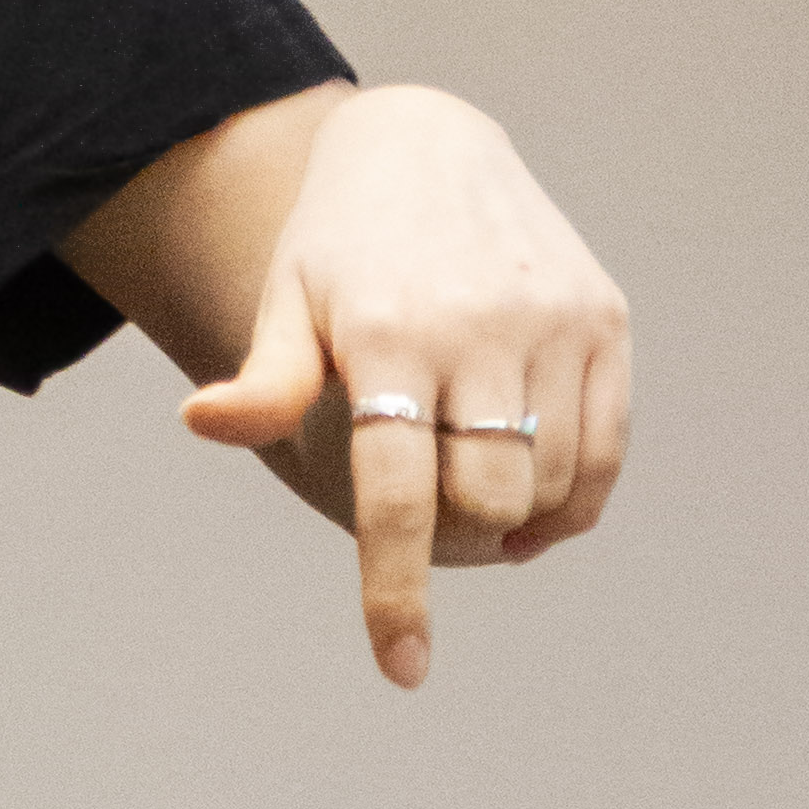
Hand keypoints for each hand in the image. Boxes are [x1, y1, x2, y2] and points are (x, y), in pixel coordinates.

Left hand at [179, 84, 630, 689]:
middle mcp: (477, 326)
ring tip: (475, 503)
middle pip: (481, 499)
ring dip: (514, 522)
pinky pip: (603, 452)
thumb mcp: (288, 298)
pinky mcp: (602, 318)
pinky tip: (534, 500)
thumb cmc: (339, 242)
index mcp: (385, 331)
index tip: (401, 666)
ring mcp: (550, 321)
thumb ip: (264, 377)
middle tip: (429, 528)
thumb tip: (204, 423)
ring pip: (548, 485)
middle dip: (455, 540)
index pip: (395, 492)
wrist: (426, 141)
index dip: (396, 588)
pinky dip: (573, 500)